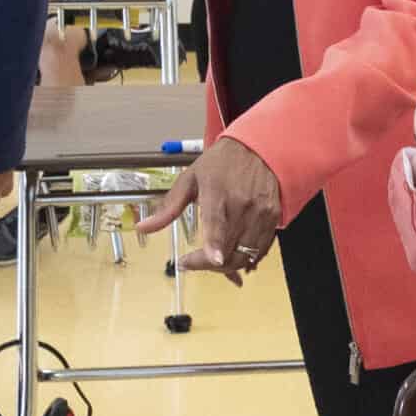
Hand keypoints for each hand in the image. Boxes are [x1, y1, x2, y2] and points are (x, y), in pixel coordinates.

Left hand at [136, 137, 281, 284]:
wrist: (256, 148)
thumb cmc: (221, 163)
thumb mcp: (189, 180)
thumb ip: (167, 208)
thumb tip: (144, 228)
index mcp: (217, 191)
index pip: (217, 222)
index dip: (215, 244)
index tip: (212, 259)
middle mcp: (242, 203)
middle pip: (228, 248)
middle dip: (208, 264)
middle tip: (192, 262)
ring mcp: (260, 213)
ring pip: (245, 254)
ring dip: (227, 267)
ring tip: (210, 262)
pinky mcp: (272, 219)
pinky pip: (260, 250)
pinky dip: (246, 260)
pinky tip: (232, 260)